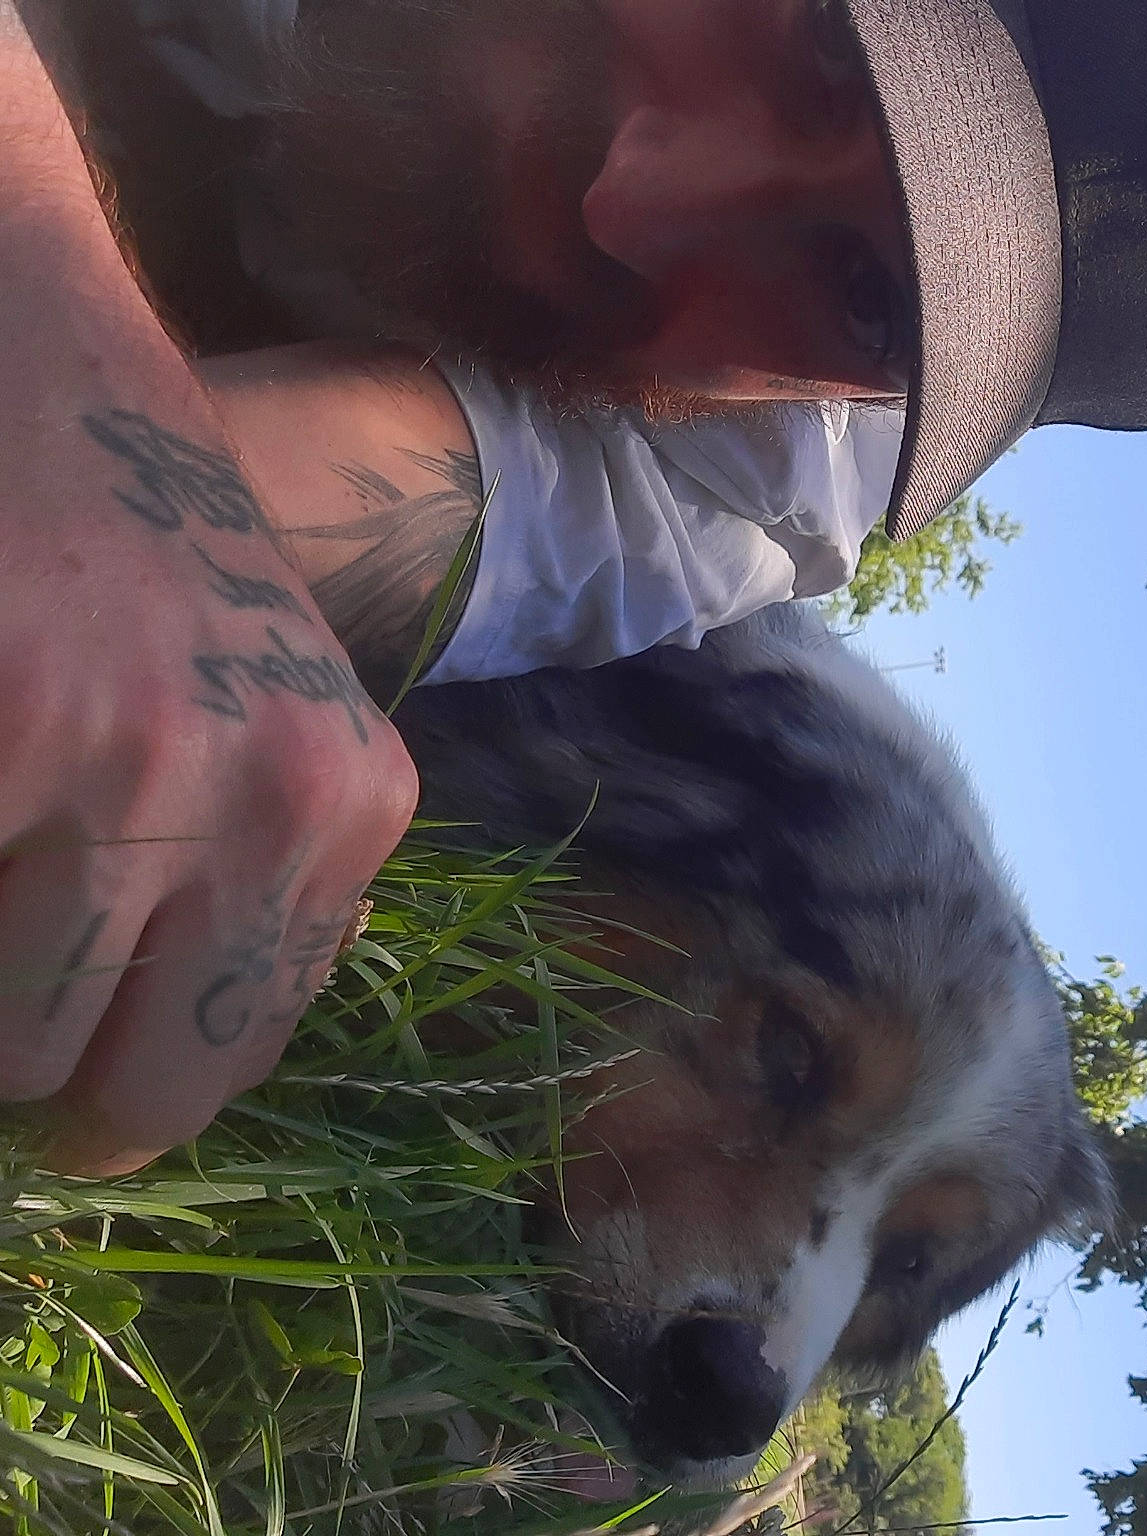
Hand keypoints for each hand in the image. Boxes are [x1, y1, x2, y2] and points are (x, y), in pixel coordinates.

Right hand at [0, 28, 416, 1174]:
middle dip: (3, 1036)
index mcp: (348, 811)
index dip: (88, 1092)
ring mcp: (118, 753)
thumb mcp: (265, 722)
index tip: (41, 1049)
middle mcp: (264, 796)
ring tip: (11, 801)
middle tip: (15, 891)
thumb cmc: (141, 546)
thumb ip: (256, 900)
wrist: (35, 336)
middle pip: (64, 1080)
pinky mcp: (0, 716)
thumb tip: (143, 1105)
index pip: (198, 1077)